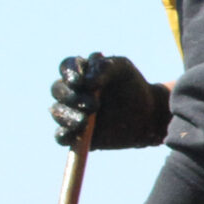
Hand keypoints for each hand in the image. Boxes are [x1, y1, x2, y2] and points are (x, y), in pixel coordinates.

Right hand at [50, 53, 169, 150]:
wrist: (146, 114)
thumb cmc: (131, 86)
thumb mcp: (122, 68)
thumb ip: (104, 68)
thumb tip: (85, 83)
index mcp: (80, 71)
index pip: (67, 67)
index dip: (69, 73)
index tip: (79, 82)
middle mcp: (71, 91)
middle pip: (58, 90)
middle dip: (71, 97)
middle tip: (93, 105)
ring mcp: (70, 112)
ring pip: (57, 112)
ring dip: (68, 117)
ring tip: (85, 122)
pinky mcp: (74, 134)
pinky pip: (61, 136)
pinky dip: (64, 136)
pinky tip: (74, 136)